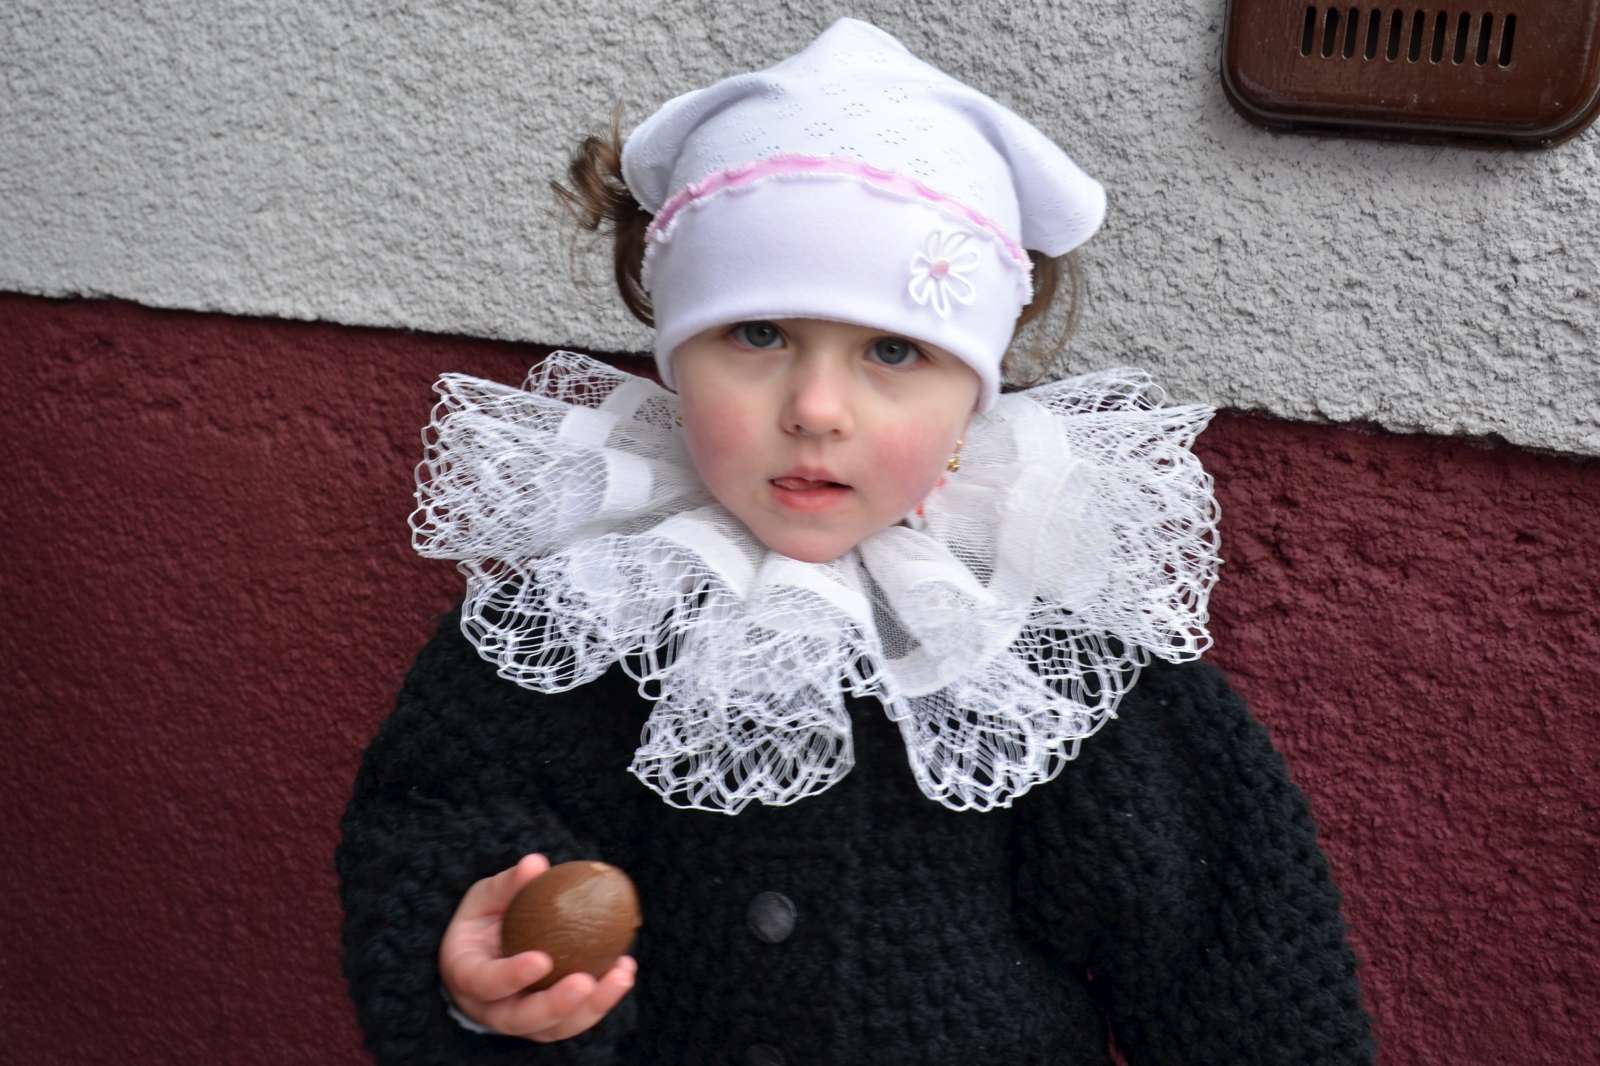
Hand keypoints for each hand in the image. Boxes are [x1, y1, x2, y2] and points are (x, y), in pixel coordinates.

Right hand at [439, 853, 637, 1041]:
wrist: (487, 952)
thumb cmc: (485, 920)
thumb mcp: (487, 897)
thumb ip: (509, 884)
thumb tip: (536, 864)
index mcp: (467, 974)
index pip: (485, 982)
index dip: (511, 976)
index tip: (542, 959)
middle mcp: (490, 1007)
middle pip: (521, 1019)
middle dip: (556, 1005)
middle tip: (585, 982)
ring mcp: (520, 1020)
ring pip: (554, 1028)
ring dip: (592, 1006)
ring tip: (621, 975)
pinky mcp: (547, 1023)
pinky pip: (575, 1019)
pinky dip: (602, 999)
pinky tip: (624, 970)